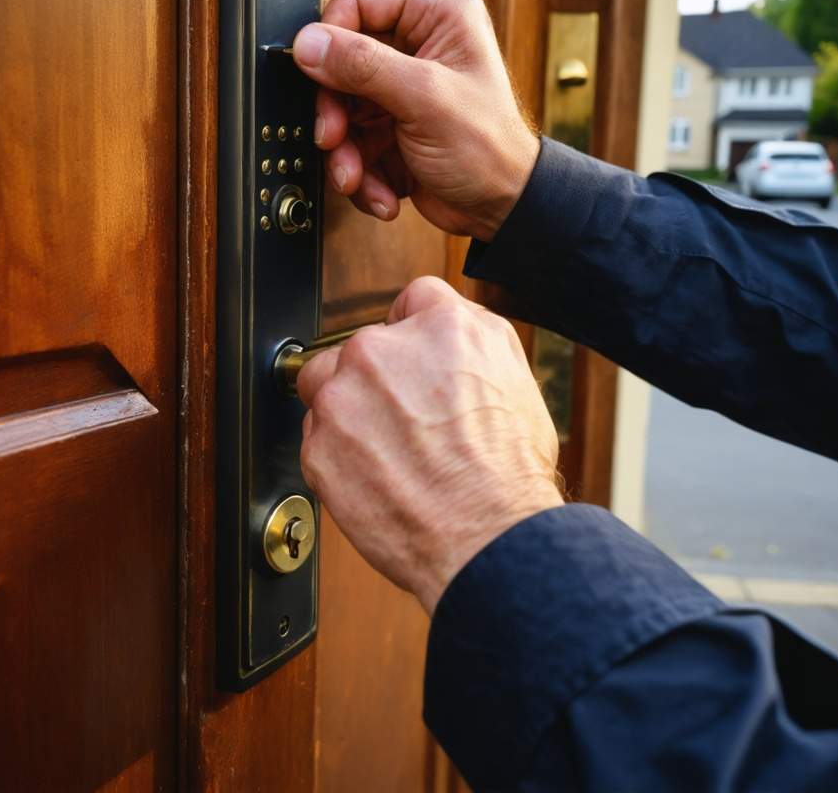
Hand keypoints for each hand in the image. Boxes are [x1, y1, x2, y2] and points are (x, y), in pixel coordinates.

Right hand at [291, 0, 538, 241]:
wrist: (500, 209)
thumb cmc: (490, 150)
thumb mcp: (425, 98)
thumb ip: (363, 65)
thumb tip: (310, 43)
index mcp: (438, 17)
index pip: (360, 2)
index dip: (331, 36)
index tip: (316, 71)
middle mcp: (418, 46)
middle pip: (341, 61)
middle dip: (334, 110)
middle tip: (333, 137)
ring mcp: (401, 89)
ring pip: (341, 108)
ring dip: (343, 150)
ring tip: (355, 177)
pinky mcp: (389, 127)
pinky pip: (352, 141)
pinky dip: (360, 172)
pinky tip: (382, 191)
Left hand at [297, 276, 562, 614]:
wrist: (487, 536)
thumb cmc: (511, 473)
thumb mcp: (518, 381)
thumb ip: (475, 344)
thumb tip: (453, 338)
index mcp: (441, 325)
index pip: (413, 301)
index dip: (415, 334)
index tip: (413, 360)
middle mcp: (384, 350)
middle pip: (363, 345)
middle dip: (379, 378)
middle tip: (405, 421)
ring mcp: (345, 396)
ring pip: (328, 386)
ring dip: (347, 411)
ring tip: (386, 452)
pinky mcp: (319, 444)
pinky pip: (318, 438)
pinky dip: (339, 456)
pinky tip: (377, 478)